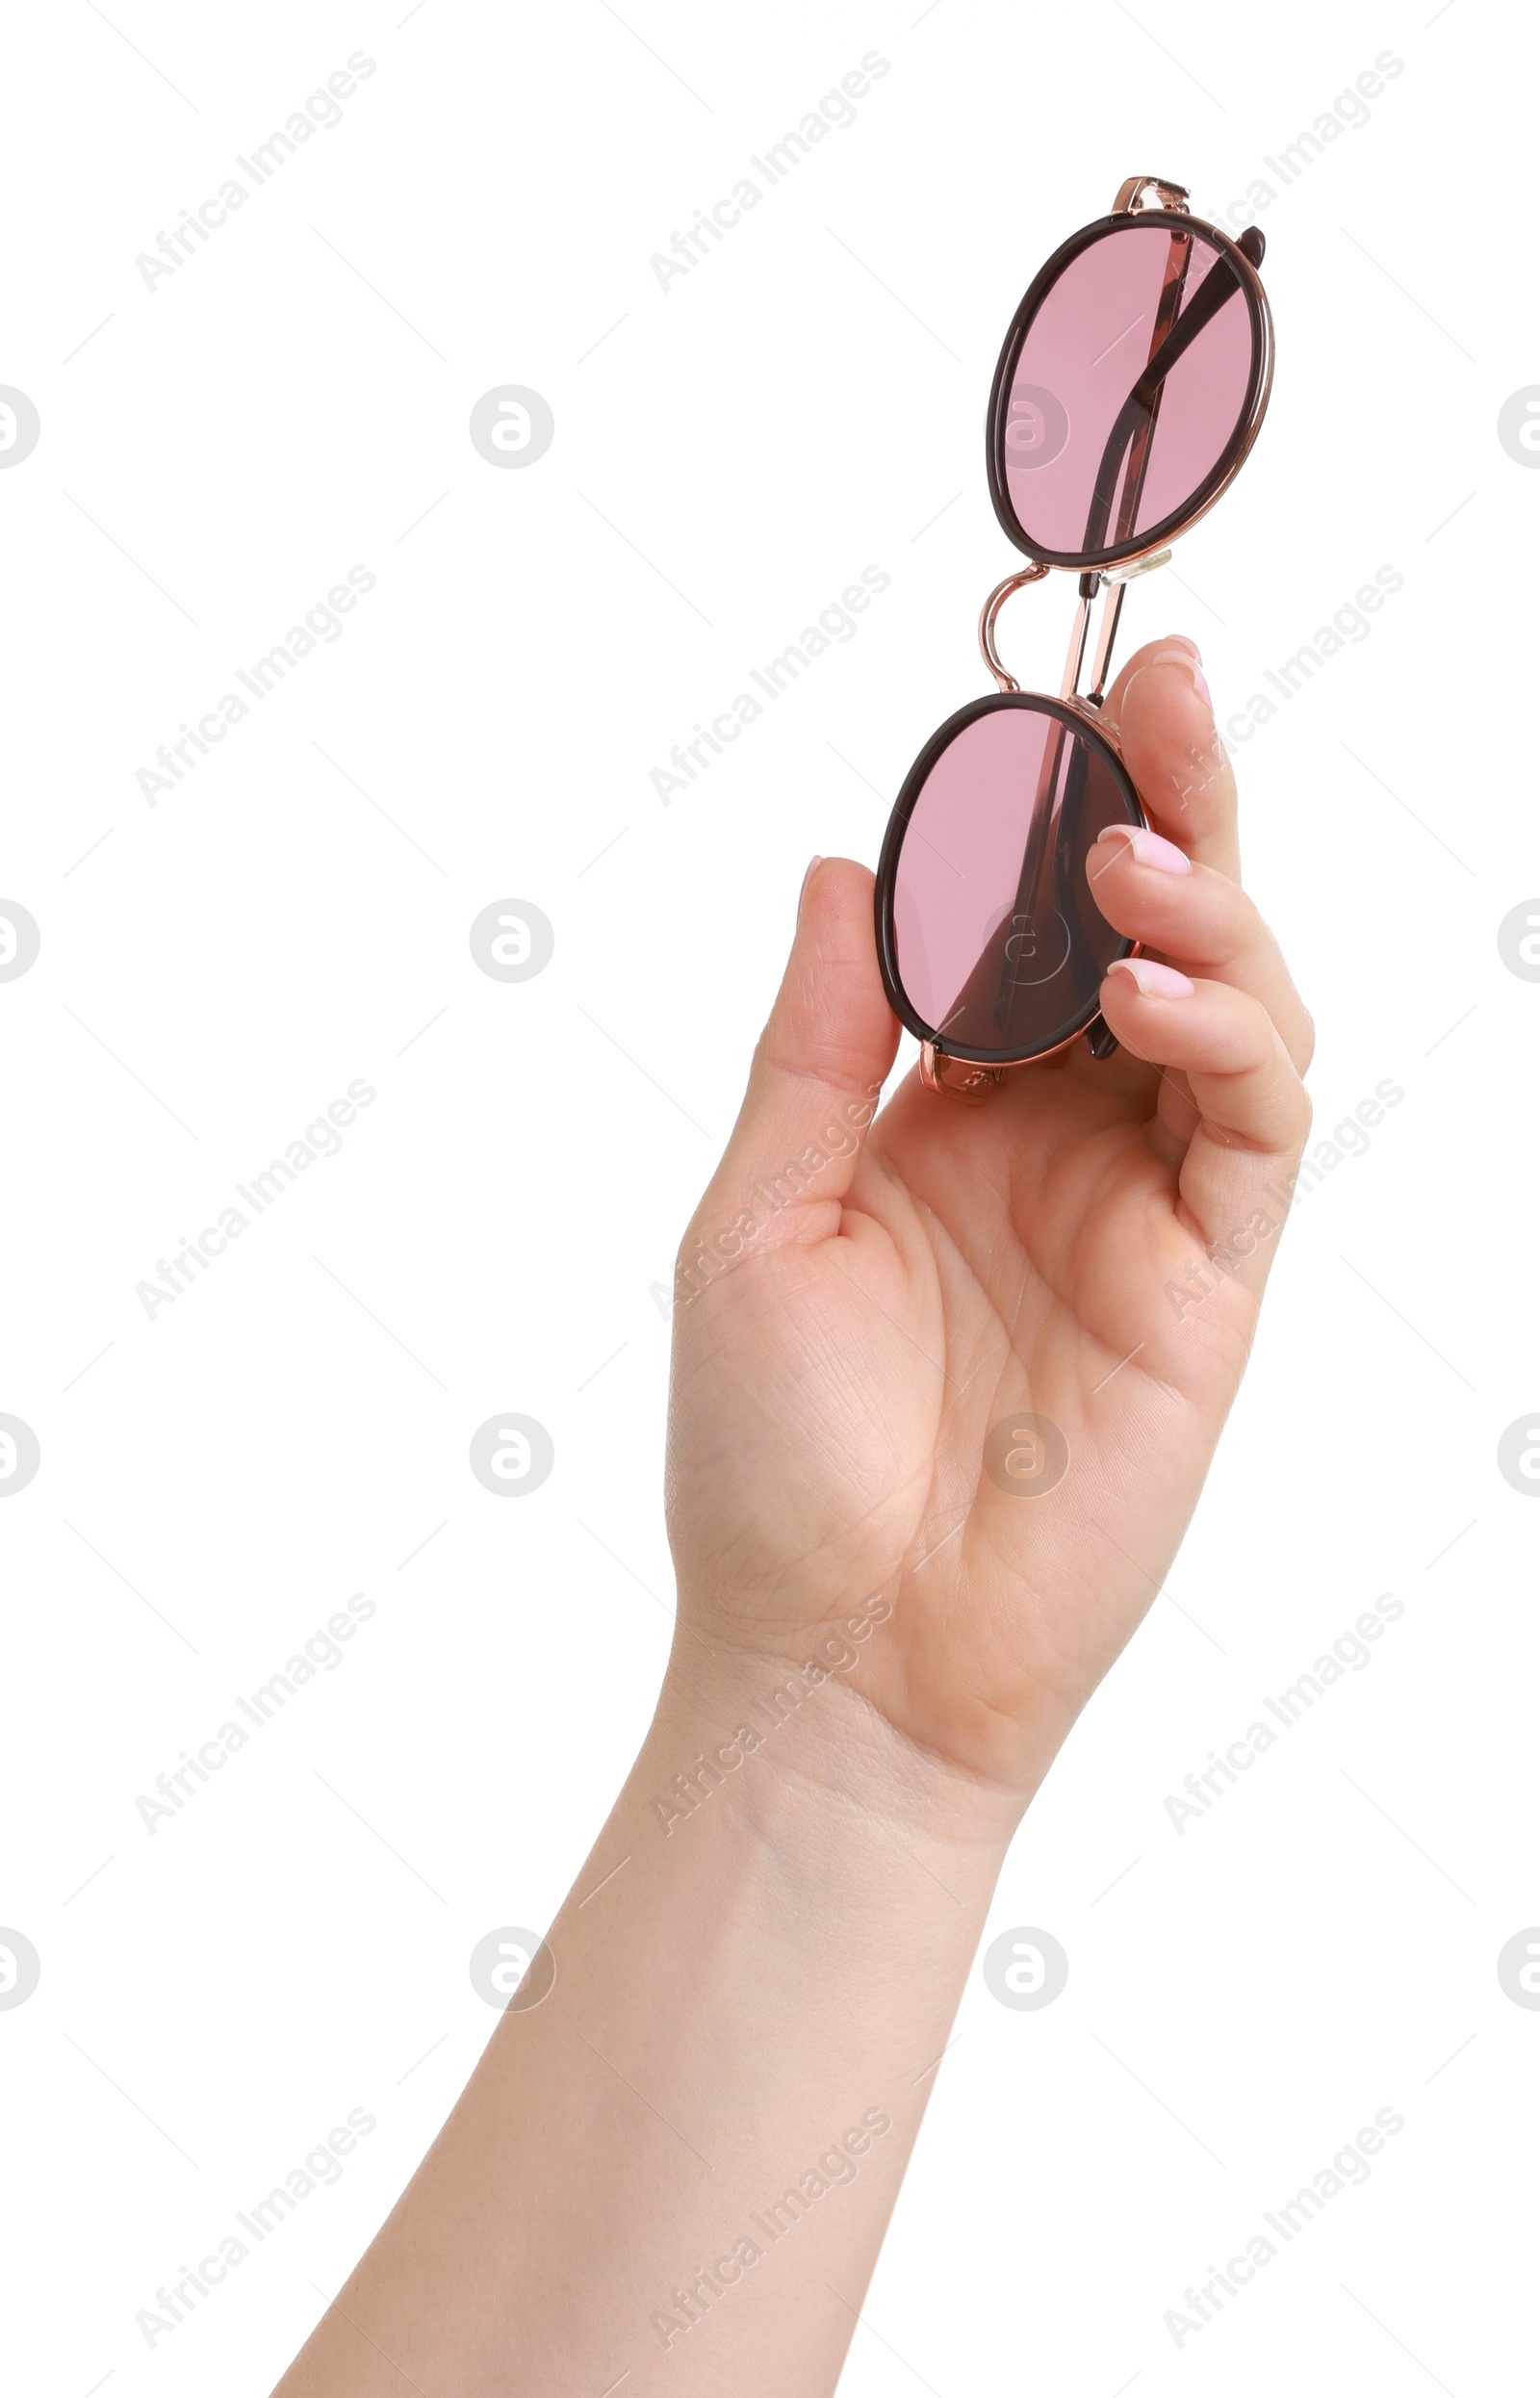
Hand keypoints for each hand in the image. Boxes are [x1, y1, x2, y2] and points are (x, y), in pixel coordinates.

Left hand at [665, 638, 1311, 1815]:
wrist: (836, 1653)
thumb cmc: (771, 1458)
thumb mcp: (758, 1216)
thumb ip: (821, 1041)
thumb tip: (848, 864)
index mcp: (941, 1115)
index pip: (1017, 927)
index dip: (1036, 816)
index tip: (1036, 702)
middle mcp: (1054, 1141)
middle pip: (1143, 936)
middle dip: (1161, 804)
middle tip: (1160, 685)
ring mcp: (1141, 1205)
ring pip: (1227, 1007)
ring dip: (1200, 907)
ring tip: (1133, 853)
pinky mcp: (1209, 1281)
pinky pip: (1250, 1126)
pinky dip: (1224, 1036)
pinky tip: (1152, 992)